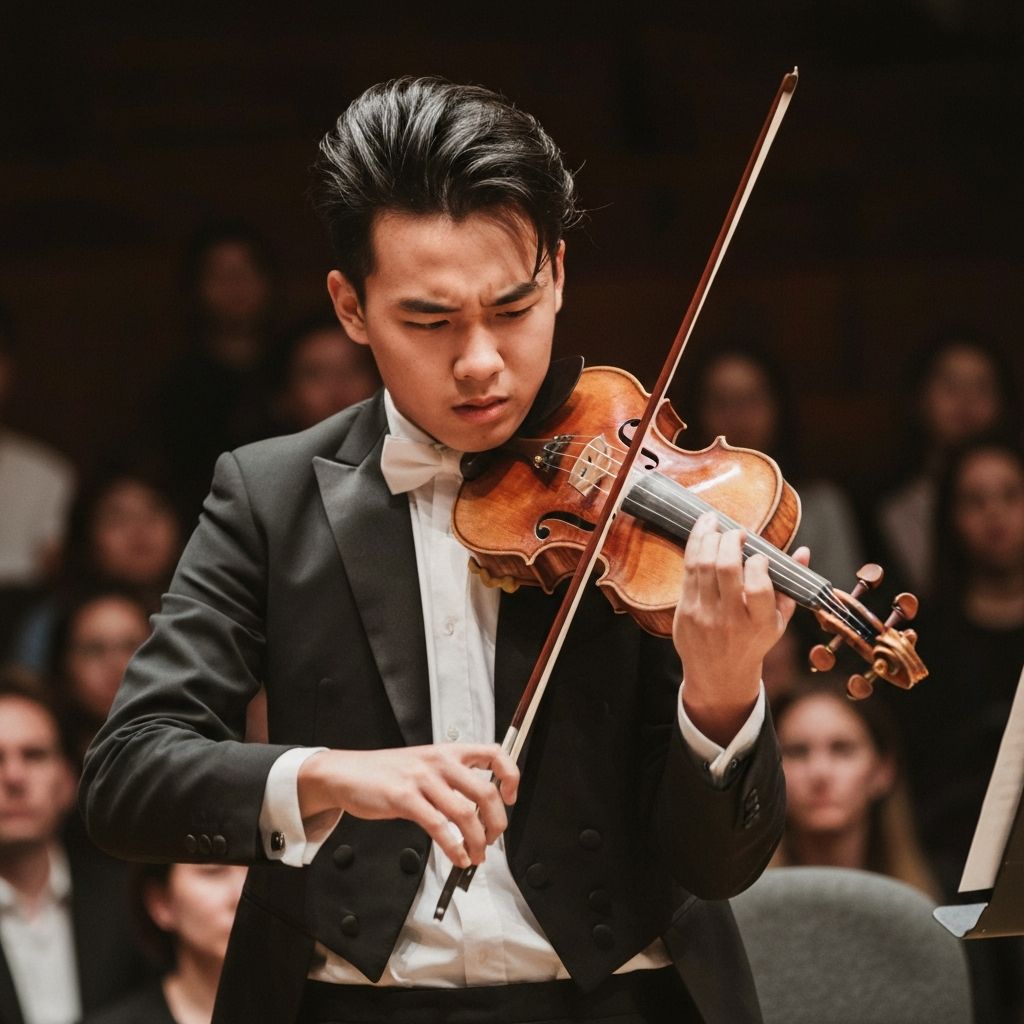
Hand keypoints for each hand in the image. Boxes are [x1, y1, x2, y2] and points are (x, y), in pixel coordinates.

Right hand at [297, 743, 518, 867]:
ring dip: (477, 841)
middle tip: (494, 839)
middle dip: (496, 823)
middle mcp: (439, 762)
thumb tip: (480, 809)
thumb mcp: (425, 765)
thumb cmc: (388, 772)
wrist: (348, 773)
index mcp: (448, 752)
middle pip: (484, 792)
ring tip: (477, 856)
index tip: (510, 797)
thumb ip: (451, 780)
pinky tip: (457, 857)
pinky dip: (453, 847)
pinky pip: (439, 827)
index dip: (510, 775)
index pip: (493, 753)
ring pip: (464, 814)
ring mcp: (422, 779)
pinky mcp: (404, 798)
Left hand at [674, 510, 809, 743]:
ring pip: (703, 564)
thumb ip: (790, 587)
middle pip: (726, 568)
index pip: (759, 586)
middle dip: (731, 540)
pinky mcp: (685, 609)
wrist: (718, 674)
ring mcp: (704, 614)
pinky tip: (702, 530)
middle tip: (737, 531)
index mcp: (759, 623)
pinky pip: (688, 569)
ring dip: (709, 537)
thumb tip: (803, 552)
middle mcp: (730, 619)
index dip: (759, 563)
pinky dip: (695, 545)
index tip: (759, 556)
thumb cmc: (753, 641)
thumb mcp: (778, 621)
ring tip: (717, 523)